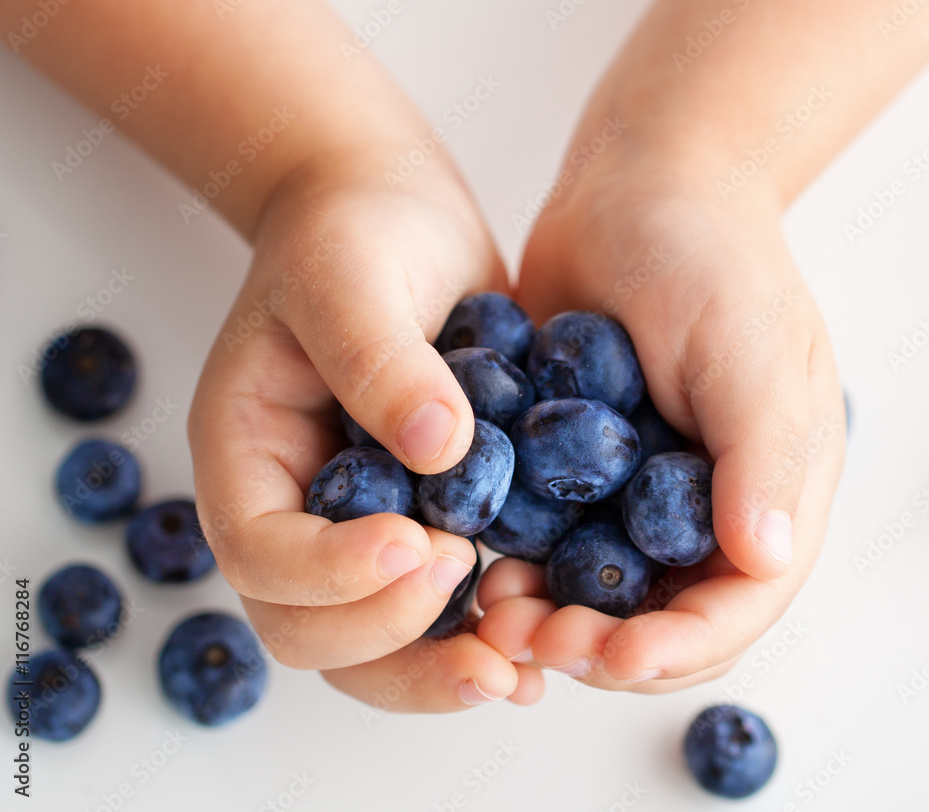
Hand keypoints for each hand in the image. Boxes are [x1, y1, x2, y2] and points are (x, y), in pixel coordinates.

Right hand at [188, 159, 543, 710]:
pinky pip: (437, 610)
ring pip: (372, 645)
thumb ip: (380, 358)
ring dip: (439, 669)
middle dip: (393, 643)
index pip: (259, 554)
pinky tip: (539, 636)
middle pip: (309, 630)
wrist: (392, 217)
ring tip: (518, 669)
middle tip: (475, 616)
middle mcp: (295, 510)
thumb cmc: (351, 231)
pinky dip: (478, 636)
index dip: (331, 573)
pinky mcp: (422, 522)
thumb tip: (440, 450)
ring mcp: (357, 525)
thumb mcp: (350, 274)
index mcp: (248, 455)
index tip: (418, 543)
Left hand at [476, 151, 844, 692]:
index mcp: (771, 490)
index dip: (680, 645)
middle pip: (664, 617)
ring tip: (492, 613)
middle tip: (532, 640)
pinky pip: (548, 542)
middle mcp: (707, 506)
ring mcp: (637, 493)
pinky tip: (476, 564)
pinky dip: (518, 566)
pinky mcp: (576, 472)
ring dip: (550, 619)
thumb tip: (763, 559)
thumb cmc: (707, 253)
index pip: (740, 603)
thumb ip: (762, 451)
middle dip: (603, 646)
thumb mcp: (748, 345)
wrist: (633, 188)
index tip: (612, 656)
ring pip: (599, 594)